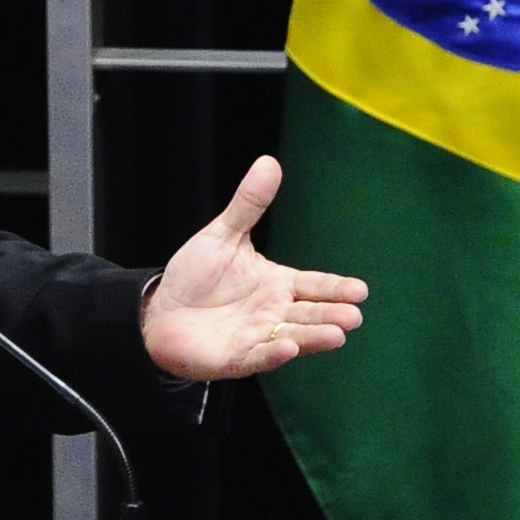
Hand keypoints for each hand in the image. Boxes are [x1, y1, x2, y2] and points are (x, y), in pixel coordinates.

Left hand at [140, 156, 367, 381]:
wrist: (159, 310)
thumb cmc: (195, 275)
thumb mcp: (223, 234)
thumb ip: (249, 204)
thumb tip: (269, 162)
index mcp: (276, 284)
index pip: (314, 286)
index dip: (336, 288)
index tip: (361, 290)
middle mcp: (272, 312)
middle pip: (310, 314)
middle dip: (332, 315)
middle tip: (354, 316)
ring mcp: (256, 337)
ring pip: (292, 337)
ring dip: (314, 337)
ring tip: (337, 334)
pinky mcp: (234, 357)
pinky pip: (258, 356)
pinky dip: (274, 353)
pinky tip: (289, 347)